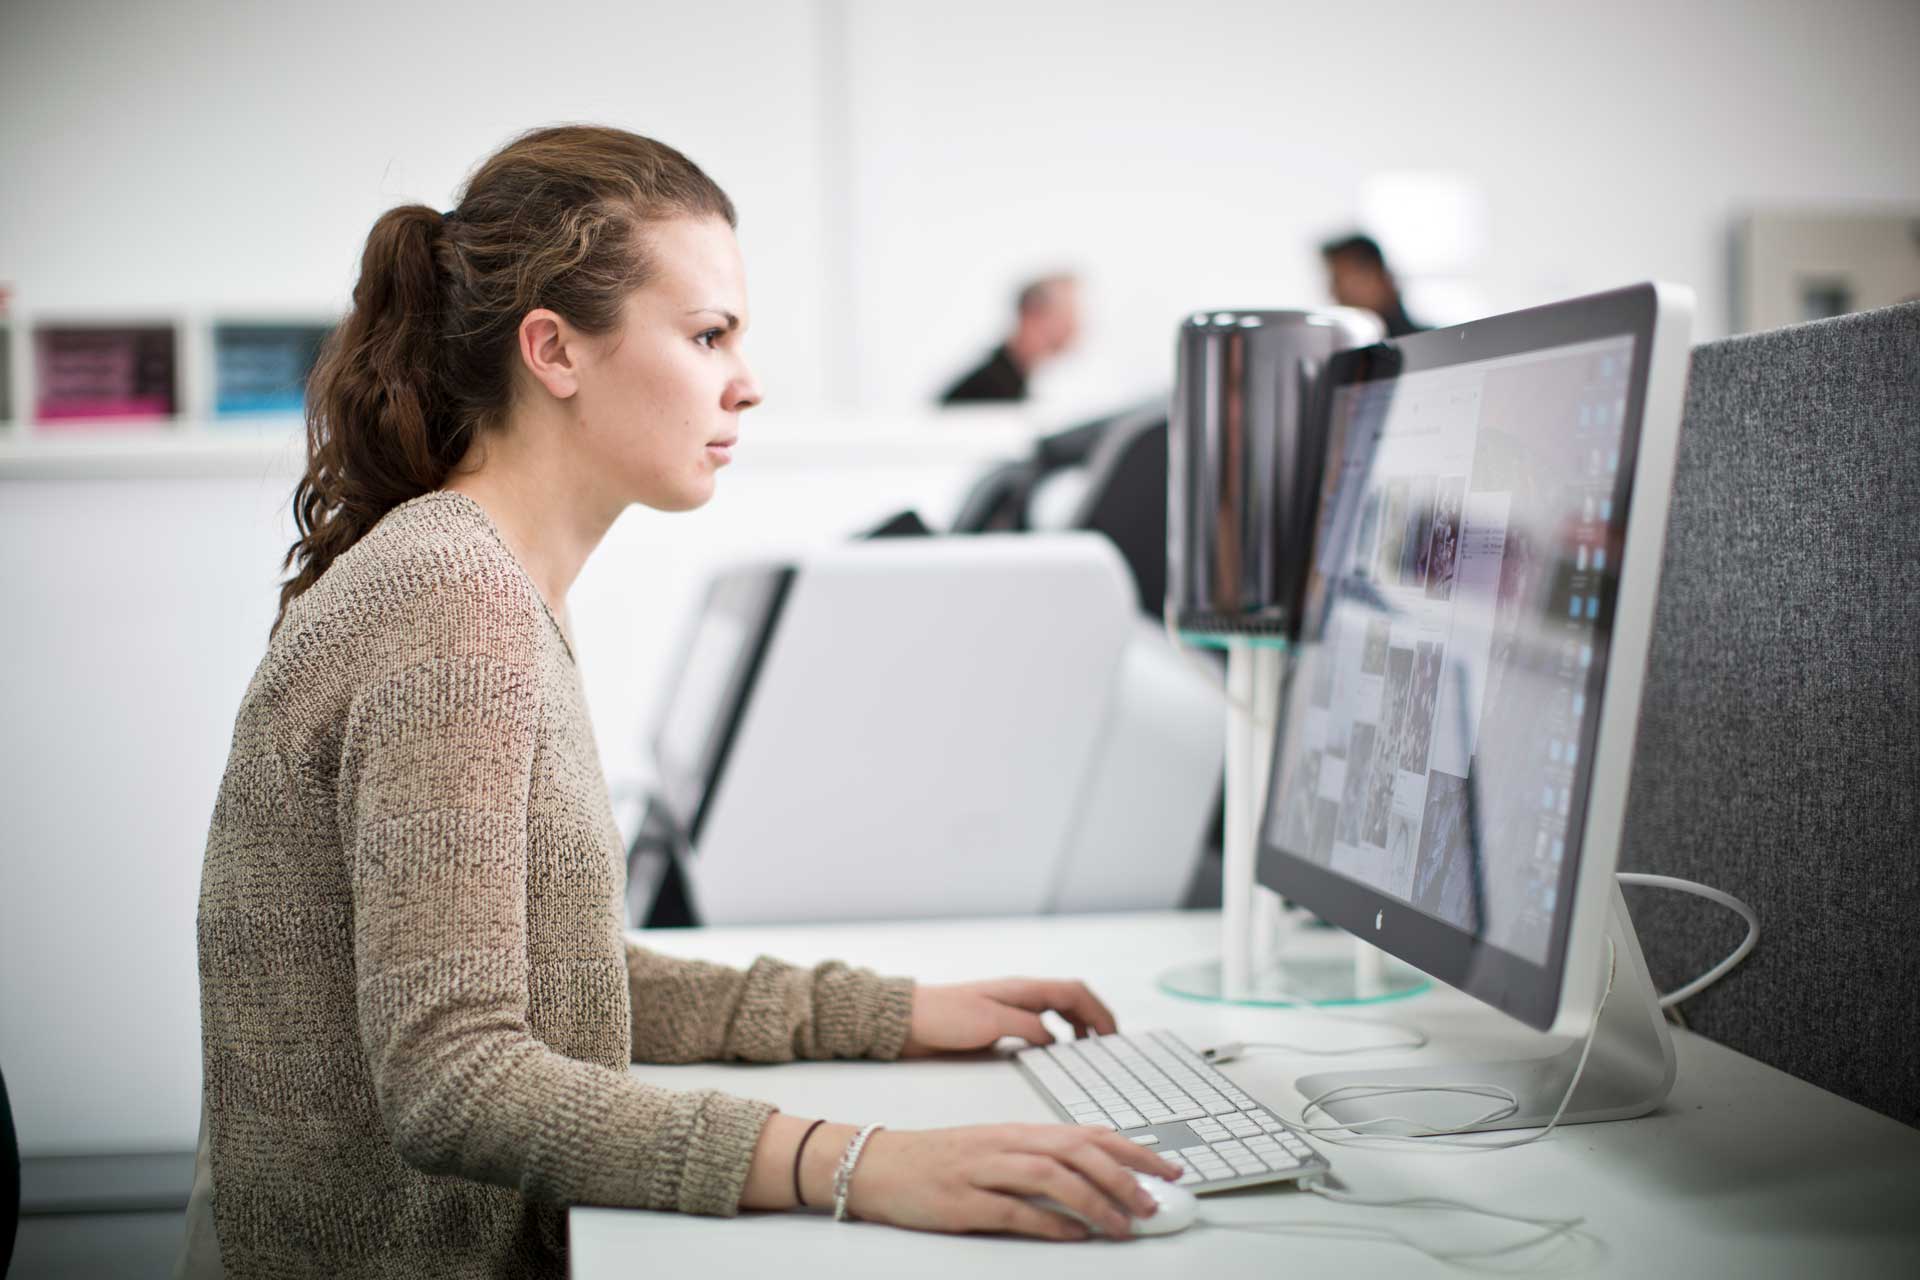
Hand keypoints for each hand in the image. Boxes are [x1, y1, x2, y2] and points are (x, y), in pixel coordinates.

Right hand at [848, 1124, 1180, 1240]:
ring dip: (1094, 1200)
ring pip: (1050, 1176)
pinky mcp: (962, 1200)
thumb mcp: (996, 1148)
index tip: (1167, 1167)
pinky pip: (1013, 1210)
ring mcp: (983, 1170)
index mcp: (1018, 1130)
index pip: (1087, 1133)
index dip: (1132, 1148)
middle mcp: (1006, 1143)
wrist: (879, 1163)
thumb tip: (1095, 1178)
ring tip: (1123, 1224)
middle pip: (1076, 1151)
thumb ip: (1040, 1158)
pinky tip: (1073, 1235)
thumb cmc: (939, 1158)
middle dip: (1123, 1175)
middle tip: (1153, 1202)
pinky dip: (1048, 1222)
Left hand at [902, 978, 1117, 1056]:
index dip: (1099, 1012)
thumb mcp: (991, 1022)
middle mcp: (1020, 997)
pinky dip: (1055, 1038)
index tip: (1113, 1035)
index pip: (1074, 993)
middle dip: (1093, 1019)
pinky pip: (1037, 1028)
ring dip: (1076, 1028)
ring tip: (1086, 1050)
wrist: (906, 1022)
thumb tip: (1055, 1039)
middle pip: (1070, 1001)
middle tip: (1107, 1044)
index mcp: (1022, 989)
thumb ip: (1027, 1028)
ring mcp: (1009, 1011)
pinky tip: (1052, 1053)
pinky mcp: (997, 1027)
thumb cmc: (943, 1016)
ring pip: (1055, 1014)